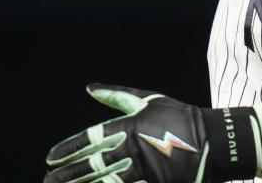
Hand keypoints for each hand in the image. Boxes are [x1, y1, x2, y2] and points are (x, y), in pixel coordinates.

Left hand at [44, 84, 210, 182]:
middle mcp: (132, 147)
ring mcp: (143, 167)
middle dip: (68, 173)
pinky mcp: (155, 182)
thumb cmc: (179, 116)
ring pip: (104, 180)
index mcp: (129, 125)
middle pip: (92, 163)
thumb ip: (117, 95)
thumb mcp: (148, 99)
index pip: (90, 138)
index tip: (50, 158)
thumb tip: (89, 87)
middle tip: (48, 180)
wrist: (213, 139)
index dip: (69, 149)